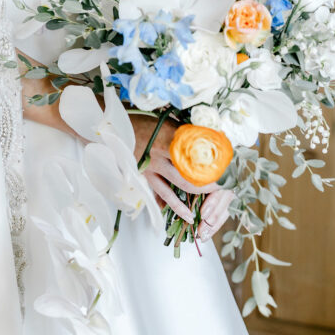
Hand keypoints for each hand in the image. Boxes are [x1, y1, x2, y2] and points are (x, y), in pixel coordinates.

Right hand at [130, 113, 231, 238]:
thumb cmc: (140, 119)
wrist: (110, 125)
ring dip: (184, 203)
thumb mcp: (164, 119)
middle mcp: (159, 155)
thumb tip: (208, 137)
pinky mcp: (141, 174)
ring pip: (170, 189)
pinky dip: (163, 203)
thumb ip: (183, 131)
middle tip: (218, 190)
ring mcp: (149, 167)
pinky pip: (154, 192)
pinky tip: (170, 212)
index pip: (195, 154)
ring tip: (193, 216)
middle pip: (186, 176)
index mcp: (168, 137)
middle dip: (204, 185)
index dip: (211, 164)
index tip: (224, 168)